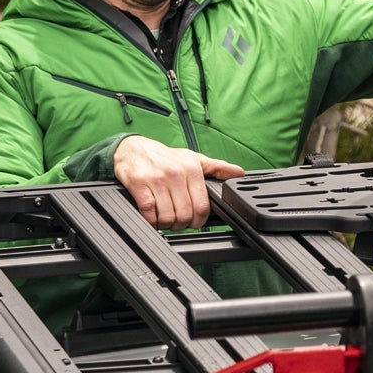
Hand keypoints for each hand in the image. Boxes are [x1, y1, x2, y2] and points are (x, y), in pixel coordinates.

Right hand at [112, 135, 244, 229]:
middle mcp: (176, 174)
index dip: (199, 220)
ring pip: (168, 216)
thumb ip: (218, 168)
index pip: (202, 206)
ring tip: (165, 220)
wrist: (133, 148)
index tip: (194, 222)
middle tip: (178, 223)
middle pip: (185, 214)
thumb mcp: (194, 159)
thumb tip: (239, 173)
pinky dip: (151, 221)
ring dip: (166, 225)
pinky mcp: (138, 184)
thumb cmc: (165, 157)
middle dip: (182, 225)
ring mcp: (157, 179)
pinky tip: (152, 217)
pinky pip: (149, 212)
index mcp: (192, 169)